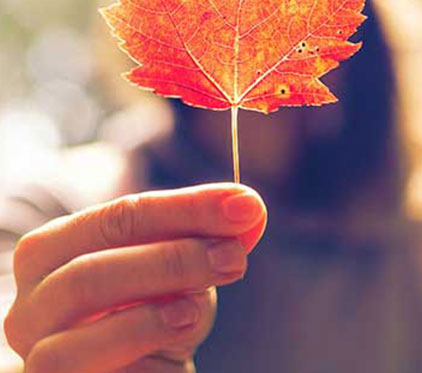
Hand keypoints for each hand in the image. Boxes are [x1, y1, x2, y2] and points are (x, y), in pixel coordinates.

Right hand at [4, 183, 266, 371]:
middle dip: (173, 257)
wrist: (131, 369)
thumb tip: (250, 209)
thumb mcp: (181, 268)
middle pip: (93, 268)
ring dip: (153, 307)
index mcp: (55, 249)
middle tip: (234, 255)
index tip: (244, 205)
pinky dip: (142, 344)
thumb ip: (209, 236)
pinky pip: (91, 368)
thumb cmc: (149, 312)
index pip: (121, 215)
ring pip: (81, 317)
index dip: (187, 208)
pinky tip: (177, 337)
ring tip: (200, 306)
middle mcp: (32, 298)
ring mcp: (34, 350)